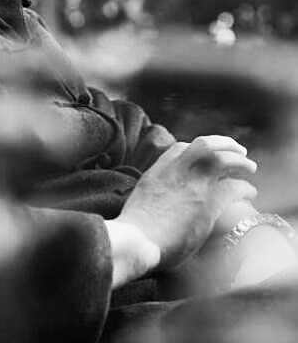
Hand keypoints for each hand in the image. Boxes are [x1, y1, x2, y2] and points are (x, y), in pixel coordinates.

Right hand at [117, 135, 257, 267]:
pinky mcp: (208, 203)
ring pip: (222, 157)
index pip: (181, 148)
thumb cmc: (135, 232)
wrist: (137, 240)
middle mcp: (177, 171)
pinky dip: (245, 188)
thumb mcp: (141, 202)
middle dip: (224, 143)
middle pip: (204, 144)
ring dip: (239, 159)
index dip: (197, 149)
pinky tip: (250, 193)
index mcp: (159, 170)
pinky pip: (234, 187)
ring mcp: (193, 185)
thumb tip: (162, 206)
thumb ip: (155, 195)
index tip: (206, 157)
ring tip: (249, 166)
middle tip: (237, 150)